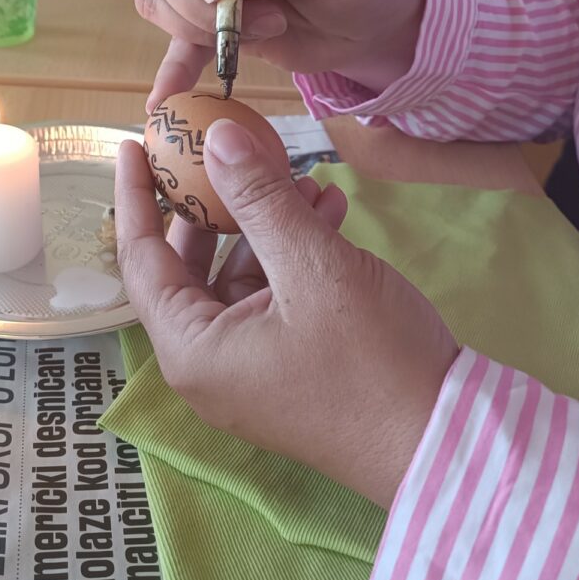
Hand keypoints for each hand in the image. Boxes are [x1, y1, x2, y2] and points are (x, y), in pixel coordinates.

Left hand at [114, 119, 457, 505]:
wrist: (445, 441)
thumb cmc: (371, 359)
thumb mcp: (313, 267)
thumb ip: (259, 199)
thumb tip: (216, 138)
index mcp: (192, 348)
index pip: (141, 259)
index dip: (136, 196)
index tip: (133, 144)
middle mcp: (209, 362)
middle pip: (190, 265)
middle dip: (215, 205)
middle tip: (229, 153)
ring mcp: (251, 367)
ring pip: (239, 276)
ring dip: (268, 225)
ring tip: (308, 182)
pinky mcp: (289, 366)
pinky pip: (274, 297)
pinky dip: (295, 255)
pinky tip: (330, 213)